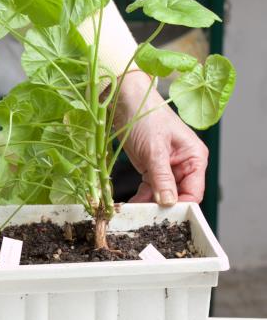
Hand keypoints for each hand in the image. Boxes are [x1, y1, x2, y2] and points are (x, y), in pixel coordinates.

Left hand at [114, 71, 208, 205]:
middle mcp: (184, 164)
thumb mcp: (155, 150)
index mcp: (195, 158)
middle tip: (147, 219)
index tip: (166, 217)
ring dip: (150, 205)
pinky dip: (142, 197)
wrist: (124, 100)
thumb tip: (169, 203)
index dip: (182, 206)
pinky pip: (150, 189)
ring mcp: (167, 167)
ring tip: (136, 214)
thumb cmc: (146, 116)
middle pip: (179, 195)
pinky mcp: (150, 167)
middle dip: (164, 208)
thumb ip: (162, 178)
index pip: (194, 191)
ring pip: (163, 195)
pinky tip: (132, 205)